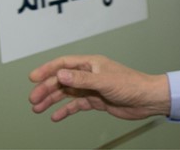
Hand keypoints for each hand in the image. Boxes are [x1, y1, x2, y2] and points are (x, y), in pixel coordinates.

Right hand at [29, 55, 169, 121]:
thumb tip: (61, 74)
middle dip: (46, 88)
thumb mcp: (104, 81)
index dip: (48, 69)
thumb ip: (82, 79)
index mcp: (93, 63)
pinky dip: (65, 110)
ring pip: (67, 92)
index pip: (65, 63)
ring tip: (37, 108)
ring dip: (52, 99)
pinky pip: (76, 104)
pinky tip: (55, 116)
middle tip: (33, 99)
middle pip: (63, 79)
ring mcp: (93, 87)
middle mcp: (91, 74)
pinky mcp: (96, 100)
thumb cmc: (131, 84)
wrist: (147, 99)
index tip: (33, 78)